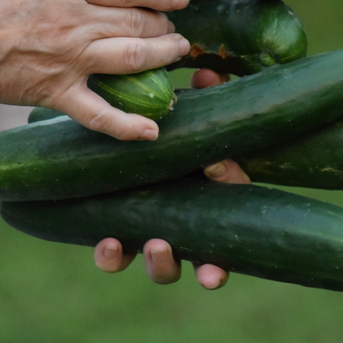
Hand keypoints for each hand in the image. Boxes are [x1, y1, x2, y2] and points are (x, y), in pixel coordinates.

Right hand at [0, 0, 189, 141]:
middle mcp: (74, 21)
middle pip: (138, 23)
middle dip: (165, 25)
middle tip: (171, 27)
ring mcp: (67, 60)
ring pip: (133, 59)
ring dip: (164, 57)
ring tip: (178, 53)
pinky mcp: (55, 93)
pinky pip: (98, 114)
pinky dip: (127, 126)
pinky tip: (153, 130)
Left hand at [94, 68, 249, 288]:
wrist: (121, 139)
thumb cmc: (170, 129)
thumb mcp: (188, 118)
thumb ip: (202, 100)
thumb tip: (205, 73)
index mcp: (213, 198)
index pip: (233, 202)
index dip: (230, 193)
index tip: (219, 175)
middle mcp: (189, 226)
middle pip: (208, 262)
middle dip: (211, 268)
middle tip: (210, 269)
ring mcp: (155, 235)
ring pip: (163, 268)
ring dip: (163, 264)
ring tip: (156, 245)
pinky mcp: (120, 235)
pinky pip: (117, 257)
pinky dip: (114, 255)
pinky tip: (108, 242)